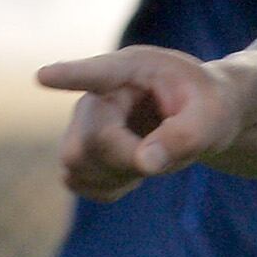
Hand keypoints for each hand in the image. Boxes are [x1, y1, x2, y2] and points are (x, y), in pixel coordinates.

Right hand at [37, 47, 254, 202]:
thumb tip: (144, 164)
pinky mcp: (78, 149)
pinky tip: (133, 172)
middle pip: (89, 141)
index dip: (69, 76)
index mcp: (132, 69)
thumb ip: (184, 137)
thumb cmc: (209, 106)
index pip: (96, 73)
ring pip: (74, 165)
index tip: (43, 76)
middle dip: (126, 161)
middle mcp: (97, 94)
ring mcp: (82, 122)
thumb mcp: (213, 118)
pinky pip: (75, 181)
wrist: (200, 115)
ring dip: (116, 176)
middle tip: (165, 157)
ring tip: (150, 159)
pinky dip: (107, 187)